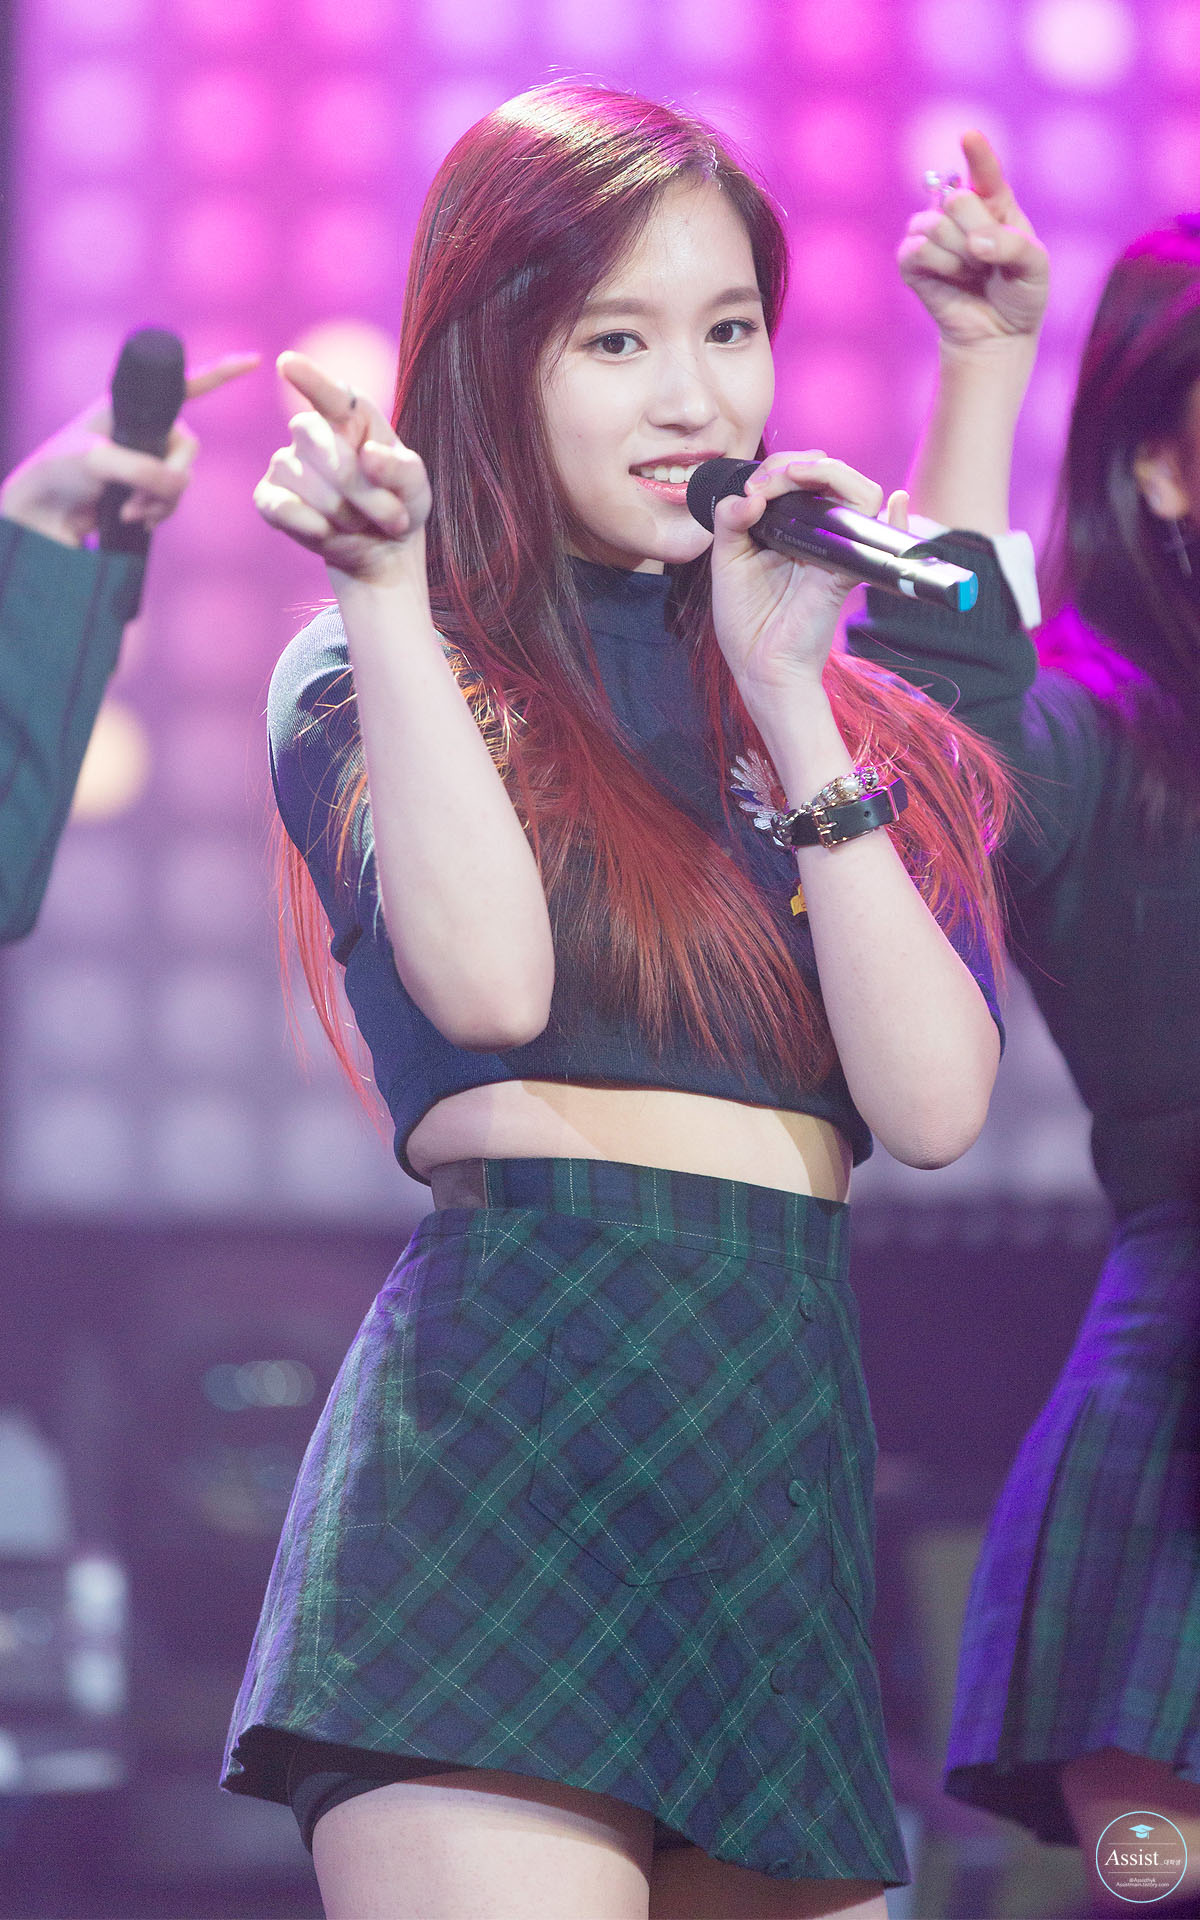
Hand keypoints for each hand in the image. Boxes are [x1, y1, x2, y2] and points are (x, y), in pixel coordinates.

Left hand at [0, 352, 258, 548]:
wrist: (40, 516)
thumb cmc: (58, 474)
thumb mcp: (100, 462)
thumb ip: (147, 470)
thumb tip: (176, 486)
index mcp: (132, 402)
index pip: (186, 383)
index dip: (222, 372)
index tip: (255, 360)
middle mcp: (143, 427)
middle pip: (189, 449)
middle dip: (169, 480)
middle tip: (135, 499)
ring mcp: (145, 460)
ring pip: (182, 482)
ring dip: (159, 504)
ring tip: (127, 512)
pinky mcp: (143, 491)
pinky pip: (170, 502)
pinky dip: (157, 514)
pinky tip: (133, 520)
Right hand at [254, 352, 430, 584]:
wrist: (380, 547)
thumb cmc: (399, 502)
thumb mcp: (416, 487)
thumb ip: (401, 469)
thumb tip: (369, 454)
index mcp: (349, 413)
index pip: (329, 393)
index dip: (309, 378)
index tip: (287, 363)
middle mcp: (311, 430)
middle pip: (326, 449)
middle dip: (365, 492)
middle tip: (393, 517)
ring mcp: (286, 462)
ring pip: (310, 485)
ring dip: (347, 516)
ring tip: (361, 522)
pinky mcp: (270, 497)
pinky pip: (281, 507)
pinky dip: (309, 525)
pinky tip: (325, 532)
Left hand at [709, 450, 883, 718]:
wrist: (759, 666)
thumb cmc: (746, 620)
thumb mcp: (727, 560)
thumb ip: (730, 521)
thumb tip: (749, 495)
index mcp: (791, 526)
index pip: (801, 476)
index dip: (778, 468)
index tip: (751, 489)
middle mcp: (818, 532)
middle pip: (832, 476)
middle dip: (797, 464)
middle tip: (766, 484)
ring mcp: (836, 550)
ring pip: (860, 495)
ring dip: (829, 474)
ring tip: (794, 478)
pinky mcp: (845, 572)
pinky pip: (876, 541)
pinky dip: (894, 520)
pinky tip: (896, 504)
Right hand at [899, 131, 1047, 348]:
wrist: (998, 334)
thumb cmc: (1020, 294)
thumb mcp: (1035, 266)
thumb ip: (1012, 245)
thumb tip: (974, 241)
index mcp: (994, 202)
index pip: (984, 172)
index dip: (978, 154)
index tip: (969, 136)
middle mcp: (960, 212)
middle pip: (956, 199)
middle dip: (975, 232)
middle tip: (987, 259)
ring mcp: (932, 234)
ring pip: (934, 225)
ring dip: (958, 256)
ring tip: (972, 273)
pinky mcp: (911, 261)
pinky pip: (916, 250)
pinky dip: (940, 268)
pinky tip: (953, 279)